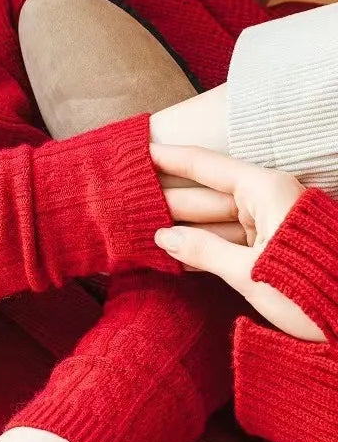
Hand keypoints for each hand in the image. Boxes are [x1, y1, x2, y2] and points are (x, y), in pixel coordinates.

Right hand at [150, 144, 324, 342]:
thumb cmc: (312, 290)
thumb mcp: (251, 272)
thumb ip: (203, 250)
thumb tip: (162, 237)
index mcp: (265, 191)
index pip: (206, 166)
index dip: (170, 158)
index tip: (140, 150)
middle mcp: (267, 200)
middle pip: (206, 194)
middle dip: (167, 200)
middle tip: (128, 201)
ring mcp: (270, 224)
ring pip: (215, 220)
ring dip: (181, 227)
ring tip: (140, 229)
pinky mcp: (272, 247)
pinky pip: (229, 240)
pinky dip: (203, 246)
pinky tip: (173, 253)